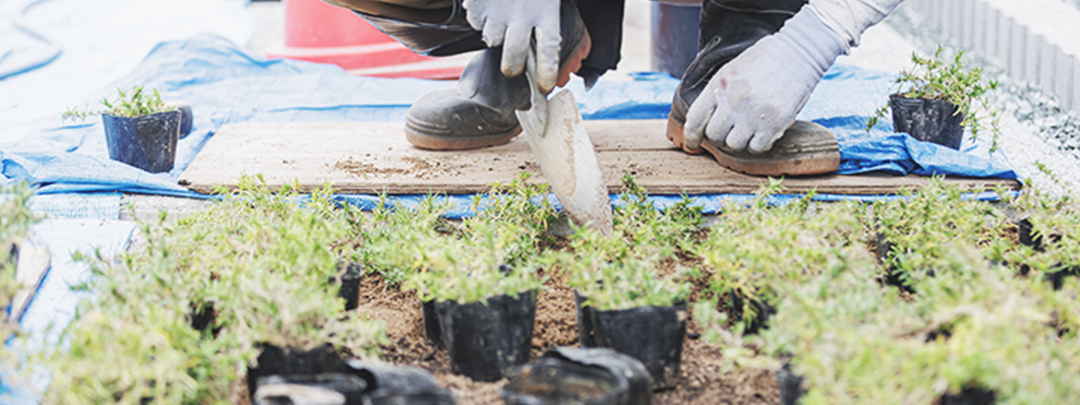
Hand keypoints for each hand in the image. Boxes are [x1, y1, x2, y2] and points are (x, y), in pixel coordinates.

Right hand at [463, 0, 560, 91]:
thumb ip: (547, 23)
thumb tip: (547, 57)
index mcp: (547, 11)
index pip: (550, 50)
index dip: (547, 72)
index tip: (545, 87)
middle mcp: (523, 15)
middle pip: (514, 57)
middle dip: (512, 69)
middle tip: (512, 70)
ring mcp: (498, 11)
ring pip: (492, 40)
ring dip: (495, 33)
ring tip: (502, 15)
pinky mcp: (477, 6)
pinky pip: (476, 24)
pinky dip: (481, 17)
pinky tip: (491, 3)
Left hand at [684, 0, 903, 152]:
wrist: (798, 54)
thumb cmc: (763, 60)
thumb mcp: (731, 70)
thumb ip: (717, 92)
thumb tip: (704, 119)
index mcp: (719, 85)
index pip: (695, 118)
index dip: (690, 135)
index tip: (691, 144)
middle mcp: (733, 101)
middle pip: (714, 135)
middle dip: (719, 135)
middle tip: (729, 128)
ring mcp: (752, 114)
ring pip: (733, 144)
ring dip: (738, 140)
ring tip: (747, 128)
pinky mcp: (773, 124)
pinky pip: (756, 147)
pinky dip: (757, 143)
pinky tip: (762, 131)